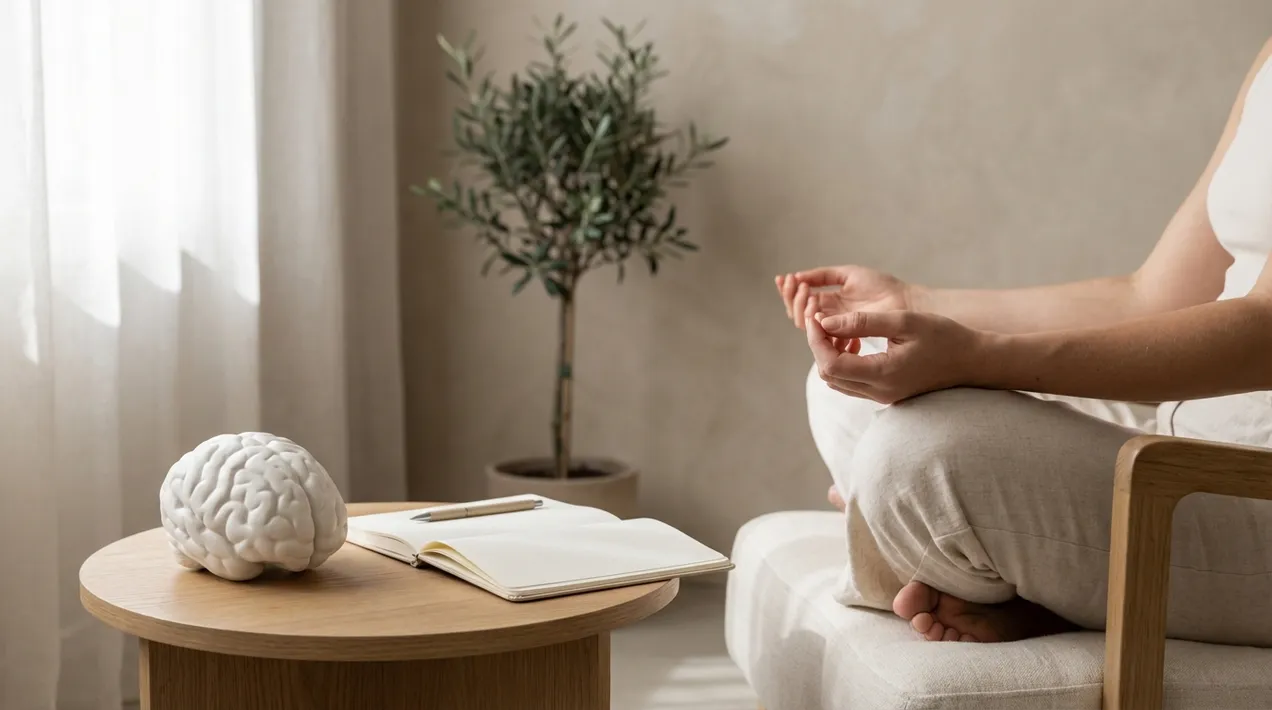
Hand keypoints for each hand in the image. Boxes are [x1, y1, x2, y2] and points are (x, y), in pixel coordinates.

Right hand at [776, 265, 917, 329]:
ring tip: (807, 292)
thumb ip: (823, 275)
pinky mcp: (843, 339)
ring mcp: (835, 331)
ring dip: (800, 308)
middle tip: (797, 285)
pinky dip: (814, 320)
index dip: (789, 291)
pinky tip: (817, 306)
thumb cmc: (883, 287)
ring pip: (806, 325)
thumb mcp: (849, 275)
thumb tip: (796, 277)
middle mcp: (829, 320)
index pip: (800, 302)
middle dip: (792, 299)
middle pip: (798, 314)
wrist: (907, 302)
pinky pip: (821, 333)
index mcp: (829, 304)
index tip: (783, 278)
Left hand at [806, 309, 987, 403]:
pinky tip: (854, 341)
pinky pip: (851, 382)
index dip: (816, 339)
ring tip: (840, 328)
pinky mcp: (885, 394)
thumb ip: (862, 323)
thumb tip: (824, 323)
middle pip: (828, 374)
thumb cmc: (944, 337)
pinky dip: (843, 362)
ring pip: (836, 380)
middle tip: (824, 319)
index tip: (817, 316)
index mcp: (883, 375)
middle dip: (819, 345)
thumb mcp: (904, 322)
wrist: (973, 361)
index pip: (830, 364)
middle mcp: (879, 392)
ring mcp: (882, 397)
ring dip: (829, 354)